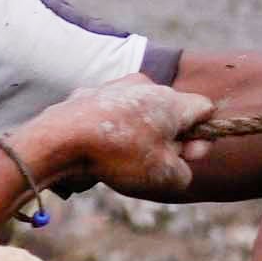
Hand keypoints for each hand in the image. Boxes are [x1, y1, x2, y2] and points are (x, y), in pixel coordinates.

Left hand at [11, 80, 214, 200]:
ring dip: (139, 134)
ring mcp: (113, 86)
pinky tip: (97, 149)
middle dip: (170, 137)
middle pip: (171, 111)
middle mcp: (145, 84)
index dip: (202, 137)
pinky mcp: (87, 95)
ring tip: (121, 158)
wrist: (57, 141)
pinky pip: (111, 114)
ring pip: (139, 112)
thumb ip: (185, 170)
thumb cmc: (118, 156)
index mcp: (171, 99)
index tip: (187, 156)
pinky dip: (111, 130)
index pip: (204, 109)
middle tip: (154, 162)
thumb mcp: (165, 176)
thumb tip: (180, 165)